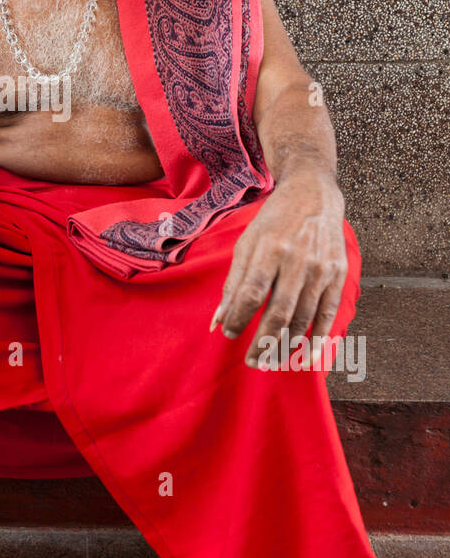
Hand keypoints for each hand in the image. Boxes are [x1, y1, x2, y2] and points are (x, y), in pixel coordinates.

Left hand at [211, 169, 347, 367]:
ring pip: (303, 318)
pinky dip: (317, 340)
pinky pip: (327, 315)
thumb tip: (219, 320)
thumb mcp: (247, 243)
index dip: (239, 317)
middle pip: (278, 312)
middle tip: (252, 362)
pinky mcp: (338, 275)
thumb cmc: (273, 222)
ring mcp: (321, 269)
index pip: (252, 293)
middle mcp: (298, 260)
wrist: (313, 196)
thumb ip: (233, 282)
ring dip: (286, 345)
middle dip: (262, 342)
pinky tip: (305, 357)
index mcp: (270, 249)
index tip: (228, 334)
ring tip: (271, 361)